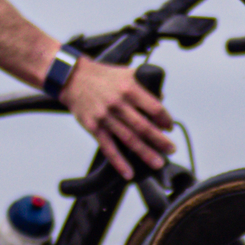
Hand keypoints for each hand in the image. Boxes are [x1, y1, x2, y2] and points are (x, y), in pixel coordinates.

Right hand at [61, 58, 173, 177]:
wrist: (73, 78)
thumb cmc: (101, 76)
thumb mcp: (126, 73)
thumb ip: (144, 84)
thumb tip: (161, 98)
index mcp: (129, 88)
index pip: (154, 107)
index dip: (165, 119)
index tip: (169, 127)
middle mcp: (118, 103)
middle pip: (143, 126)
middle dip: (160, 140)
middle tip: (171, 149)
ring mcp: (105, 117)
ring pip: (129, 139)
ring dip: (145, 153)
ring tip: (157, 162)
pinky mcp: (94, 127)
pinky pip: (109, 148)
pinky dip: (119, 162)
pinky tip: (129, 172)